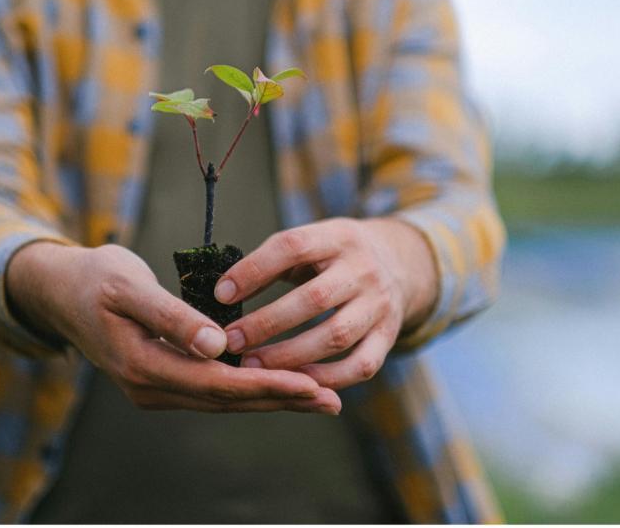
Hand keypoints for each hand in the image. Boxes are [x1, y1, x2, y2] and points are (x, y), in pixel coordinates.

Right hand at [6, 242, 340, 413]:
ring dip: (270, 398)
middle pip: (226, 399)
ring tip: (318, 397)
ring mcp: (154, 388)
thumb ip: (171, 315)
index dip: (265, 384)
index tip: (310, 384)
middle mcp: (149, 386)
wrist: (60, 291)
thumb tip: (218, 346)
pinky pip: (212, 389)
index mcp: (141, 364)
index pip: (216, 382)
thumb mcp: (127, 286)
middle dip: (280, 399)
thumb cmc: (94, 279)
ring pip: (222, 399)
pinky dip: (248, 387)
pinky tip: (278, 384)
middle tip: (331, 400)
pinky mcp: (161, 379)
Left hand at [214, 218, 437, 389]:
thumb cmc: (332, 257)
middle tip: (230, 341)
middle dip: (267, 323)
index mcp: (337, 237)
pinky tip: (294, 382)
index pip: (293, 247)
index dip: (255, 270)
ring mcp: (380, 305)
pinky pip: (361, 365)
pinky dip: (327, 378)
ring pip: (336, 335)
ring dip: (290, 356)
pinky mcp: (389, 336)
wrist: (398, 264)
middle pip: (315, 299)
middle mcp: (363, 269)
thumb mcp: (309, 243)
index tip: (221, 294)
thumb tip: (224, 292)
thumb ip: (270, 262)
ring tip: (252, 366)